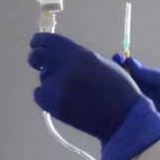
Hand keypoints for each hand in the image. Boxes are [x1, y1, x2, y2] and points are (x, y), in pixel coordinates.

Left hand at [29, 33, 159, 159]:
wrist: (123, 117)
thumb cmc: (117, 89)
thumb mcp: (99, 62)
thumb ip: (76, 56)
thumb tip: (58, 56)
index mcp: (77, 53)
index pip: (47, 41)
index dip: (39, 41)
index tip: (36, 44)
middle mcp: (64, 67)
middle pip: (38, 57)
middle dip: (38, 59)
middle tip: (42, 65)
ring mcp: (56, 87)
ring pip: (43, 78)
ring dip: (51, 81)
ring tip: (72, 92)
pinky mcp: (51, 104)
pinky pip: (40, 95)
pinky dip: (48, 97)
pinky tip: (67, 101)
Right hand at [112, 54, 159, 149]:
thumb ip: (150, 74)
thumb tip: (131, 62)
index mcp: (145, 80)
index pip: (127, 69)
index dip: (120, 62)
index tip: (118, 58)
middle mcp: (138, 92)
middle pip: (120, 81)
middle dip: (113, 73)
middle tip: (111, 69)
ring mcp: (136, 106)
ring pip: (120, 97)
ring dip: (113, 89)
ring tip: (111, 83)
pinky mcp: (137, 119)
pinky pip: (124, 113)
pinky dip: (117, 108)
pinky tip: (114, 102)